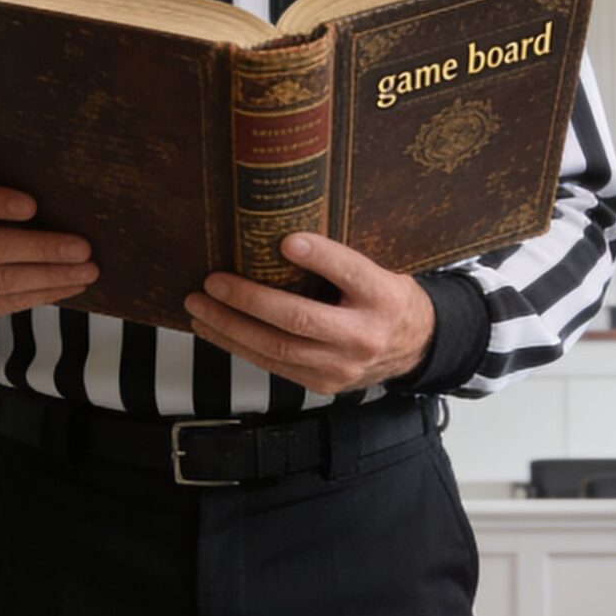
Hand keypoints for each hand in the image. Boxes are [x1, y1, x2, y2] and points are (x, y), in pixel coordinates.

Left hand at [182, 233, 435, 394]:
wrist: (415, 348)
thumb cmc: (387, 300)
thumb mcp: (379, 269)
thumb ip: (339, 259)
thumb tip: (282, 231)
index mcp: (383, 296)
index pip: (351, 271)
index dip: (319, 257)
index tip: (286, 241)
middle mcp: (364, 335)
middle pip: (299, 320)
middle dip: (248, 300)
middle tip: (212, 282)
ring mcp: (341, 365)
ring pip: (276, 348)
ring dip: (229, 327)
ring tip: (199, 306)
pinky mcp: (323, 384)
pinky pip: (273, 365)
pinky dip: (238, 346)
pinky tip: (215, 329)